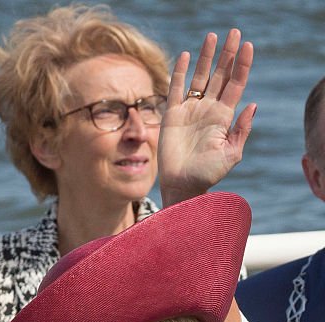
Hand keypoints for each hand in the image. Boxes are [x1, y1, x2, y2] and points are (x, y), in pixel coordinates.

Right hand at [158, 29, 255, 205]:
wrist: (182, 186)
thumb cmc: (207, 174)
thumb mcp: (231, 154)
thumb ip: (242, 130)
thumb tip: (253, 104)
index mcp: (224, 117)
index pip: (235, 84)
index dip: (242, 65)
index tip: (247, 45)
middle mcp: (208, 109)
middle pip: (220, 75)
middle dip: (227, 54)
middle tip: (234, 32)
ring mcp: (190, 111)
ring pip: (200, 77)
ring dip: (206, 57)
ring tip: (212, 36)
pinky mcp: (172, 115)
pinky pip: (176, 89)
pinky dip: (179, 72)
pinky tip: (185, 56)